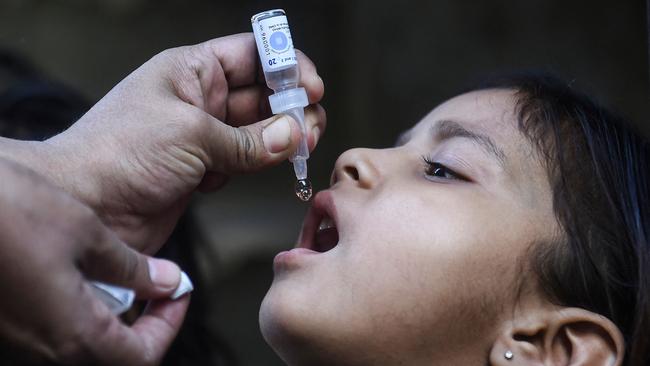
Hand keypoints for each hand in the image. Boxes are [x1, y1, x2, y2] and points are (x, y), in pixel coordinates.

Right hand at [0, 158, 188, 364]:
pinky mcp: (6, 316)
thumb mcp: (87, 234)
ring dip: (115, 312)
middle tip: (161, 283)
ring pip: (84, 340)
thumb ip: (133, 268)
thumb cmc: (9, 212)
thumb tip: (168, 283)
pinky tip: (85, 268)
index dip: (170, 325)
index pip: (141, 357)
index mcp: (74, 333)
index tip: (180, 291)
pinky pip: (56, 324)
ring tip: (128, 271)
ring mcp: (21, 333)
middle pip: (114, 353)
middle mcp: (45, 345)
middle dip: (147, 320)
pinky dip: (84, 304)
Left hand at [31, 33, 324, 253]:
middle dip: (291, 106)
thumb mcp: (191, 135)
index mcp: (190, 71)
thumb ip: (247, 139)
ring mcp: (202, 135)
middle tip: (309, 126)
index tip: (311, 86)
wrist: (86, 208)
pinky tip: (262, 167)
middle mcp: (198, 99)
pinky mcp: (202, 169)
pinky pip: (245, 160)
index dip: (285, 64)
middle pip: (261, 93)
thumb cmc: (117, 154)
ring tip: (298, 147)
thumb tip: (290, 136)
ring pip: (257, 130)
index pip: (251, 54)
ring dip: (281, 138)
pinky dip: (259, 164)